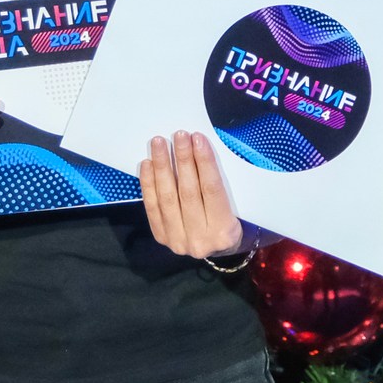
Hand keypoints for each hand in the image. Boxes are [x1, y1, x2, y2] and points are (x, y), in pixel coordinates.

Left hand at [140, 132, 246, 259]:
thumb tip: (198, 148)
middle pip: (188, 192)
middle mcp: (200, 241)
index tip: (198, 139)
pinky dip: (148, 183)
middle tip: (179, 136)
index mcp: (224, 232)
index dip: (204, 162)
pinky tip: (148, 164)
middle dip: (182, 159)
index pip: (212, 190)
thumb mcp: (234, 205)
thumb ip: (217, 182)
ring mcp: (178, 241)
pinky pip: (152, 207)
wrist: (216, 246)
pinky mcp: (162, 237)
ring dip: (162, 167)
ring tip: (160, 144)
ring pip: (167, 198)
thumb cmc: (229, 220)